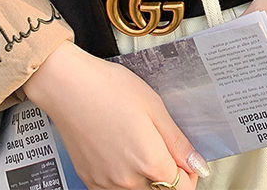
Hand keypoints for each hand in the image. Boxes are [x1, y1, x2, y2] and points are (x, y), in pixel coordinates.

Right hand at [22, 40, 208, 189]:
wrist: (69, 87)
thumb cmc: (110, 89)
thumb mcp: (154, 107)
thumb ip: (177, 142)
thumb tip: (198, 165)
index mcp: (149, 162)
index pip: (182, 188)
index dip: (190, 173)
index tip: (187, 158)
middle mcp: (127, 180)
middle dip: (169, 175)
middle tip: (165, 147)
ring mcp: (106, 183)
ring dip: (146, 177)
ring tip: (141, 143)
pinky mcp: (89, 180)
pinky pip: (115, 188)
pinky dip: (125, 176)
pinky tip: (122, 150)